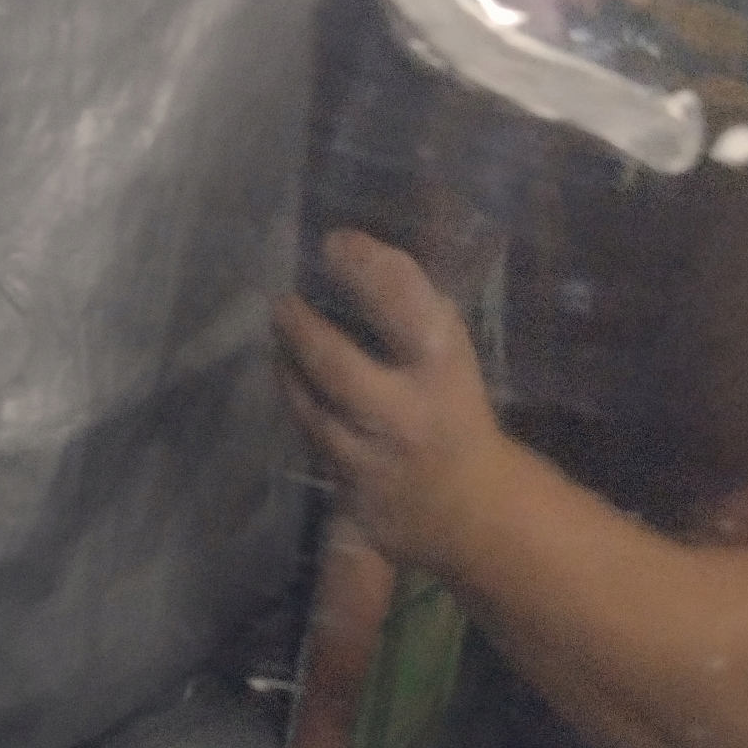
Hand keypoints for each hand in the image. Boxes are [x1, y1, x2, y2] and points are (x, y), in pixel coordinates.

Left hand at [273, 230, 514, 573]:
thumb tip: (346, 241)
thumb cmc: (452, 408)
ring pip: (311, 412)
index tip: (336, 243)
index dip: (368, 267)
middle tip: (282, 302)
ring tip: (280, 339)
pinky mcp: (348, 500)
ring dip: (288, 370)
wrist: (467, 507)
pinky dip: (299, 412)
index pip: (404, 306)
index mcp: (441, 370)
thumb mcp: (446, 352)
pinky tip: (289, 383)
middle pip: (336, 366)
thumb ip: (405, 306)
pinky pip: (310, 449)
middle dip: (301, 329)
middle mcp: (404, 416)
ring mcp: (372, 463)